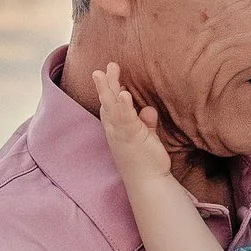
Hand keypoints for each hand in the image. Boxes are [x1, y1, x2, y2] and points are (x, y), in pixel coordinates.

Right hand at [90, 63, 172, 181]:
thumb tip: (148, 110)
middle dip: (104, 84)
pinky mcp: (131, 137)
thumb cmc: (146, 161)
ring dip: (109, 88)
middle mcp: (115, 130)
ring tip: (106, 72)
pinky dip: (123, 106)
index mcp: (116, 129)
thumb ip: (146, 122)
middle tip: (102, 67)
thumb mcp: (146, 137)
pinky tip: (123, 94)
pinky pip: (125, 119)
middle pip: (106, 103)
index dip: (107, 91)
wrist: (148, 182)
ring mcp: (121, 133)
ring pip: (112, 107)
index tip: (108, 74)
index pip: (109, 106)